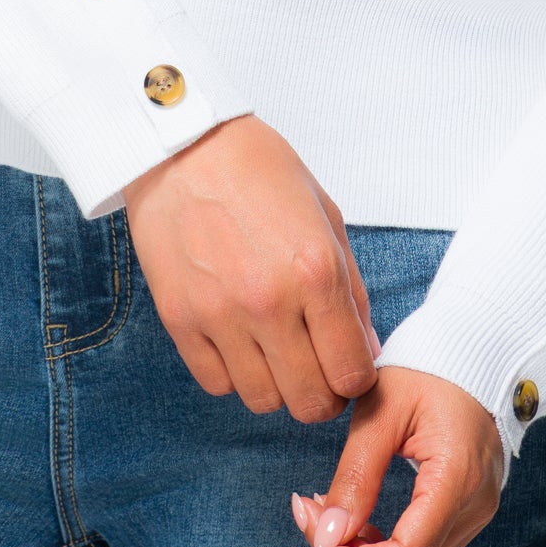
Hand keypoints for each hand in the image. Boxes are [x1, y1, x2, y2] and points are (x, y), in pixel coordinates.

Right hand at [124, 117, 379, 423]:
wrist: (184, 145)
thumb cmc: (260, 171)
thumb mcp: (326, 217)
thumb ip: (350, 290)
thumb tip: (365, 349)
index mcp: (316, 272)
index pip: (351, 372)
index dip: (357, 379)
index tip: (349, 367)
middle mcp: (269, 302)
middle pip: (310, 402)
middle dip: (322, 394)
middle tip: (317, 370)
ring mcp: (220, 315)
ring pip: (262, 402)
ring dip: (277, 387)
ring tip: (276, 353)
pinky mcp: (180, 319)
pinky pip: (217, 383)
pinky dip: (233, 374)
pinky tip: (239, 343)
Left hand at [288, 367, 505, 546]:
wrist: (474, 358)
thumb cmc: (428, 372)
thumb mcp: (381, 410)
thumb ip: (355, 475)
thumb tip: (327, 538)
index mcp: (458, 478)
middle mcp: (475, 507)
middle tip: (307, 516)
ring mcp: (476, 513)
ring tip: (325, 517)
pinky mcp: (467, 512)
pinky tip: (354, 518)